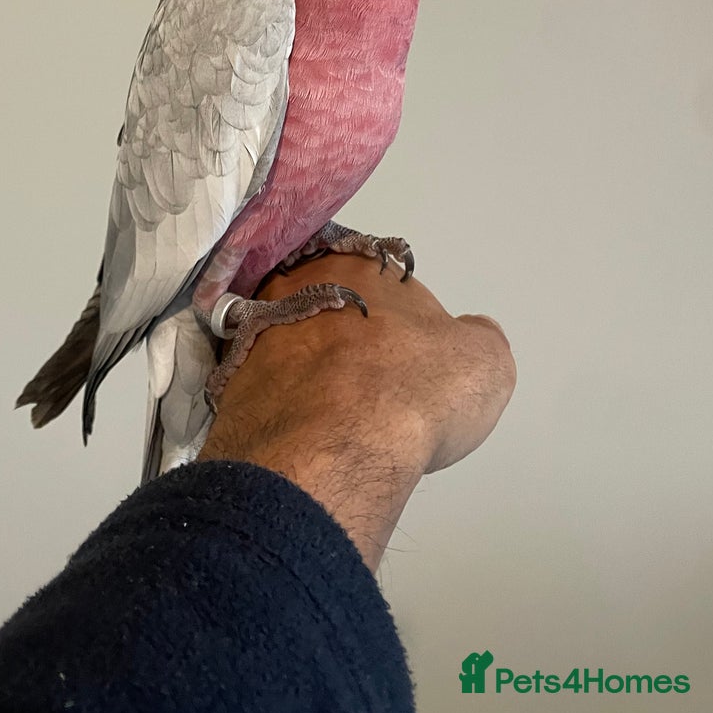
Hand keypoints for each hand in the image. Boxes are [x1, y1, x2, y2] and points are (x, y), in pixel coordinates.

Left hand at [198, 252, 515, 569]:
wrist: (332, 445)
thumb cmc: (413, 390)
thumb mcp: (484, 359)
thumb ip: (475, 339)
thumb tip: (467, 339)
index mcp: (357, 266)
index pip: (378, 282)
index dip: (399, 324)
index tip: (408, 364)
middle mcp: (296, 288)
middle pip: (328, 312)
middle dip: (348, 347)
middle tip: (372, 394)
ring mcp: (255, 335)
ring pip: (289, 351)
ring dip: (310, 378)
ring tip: (338, 423)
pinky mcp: (229, 385)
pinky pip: (262, 391)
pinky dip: (283, 410)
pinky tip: (307, 438)